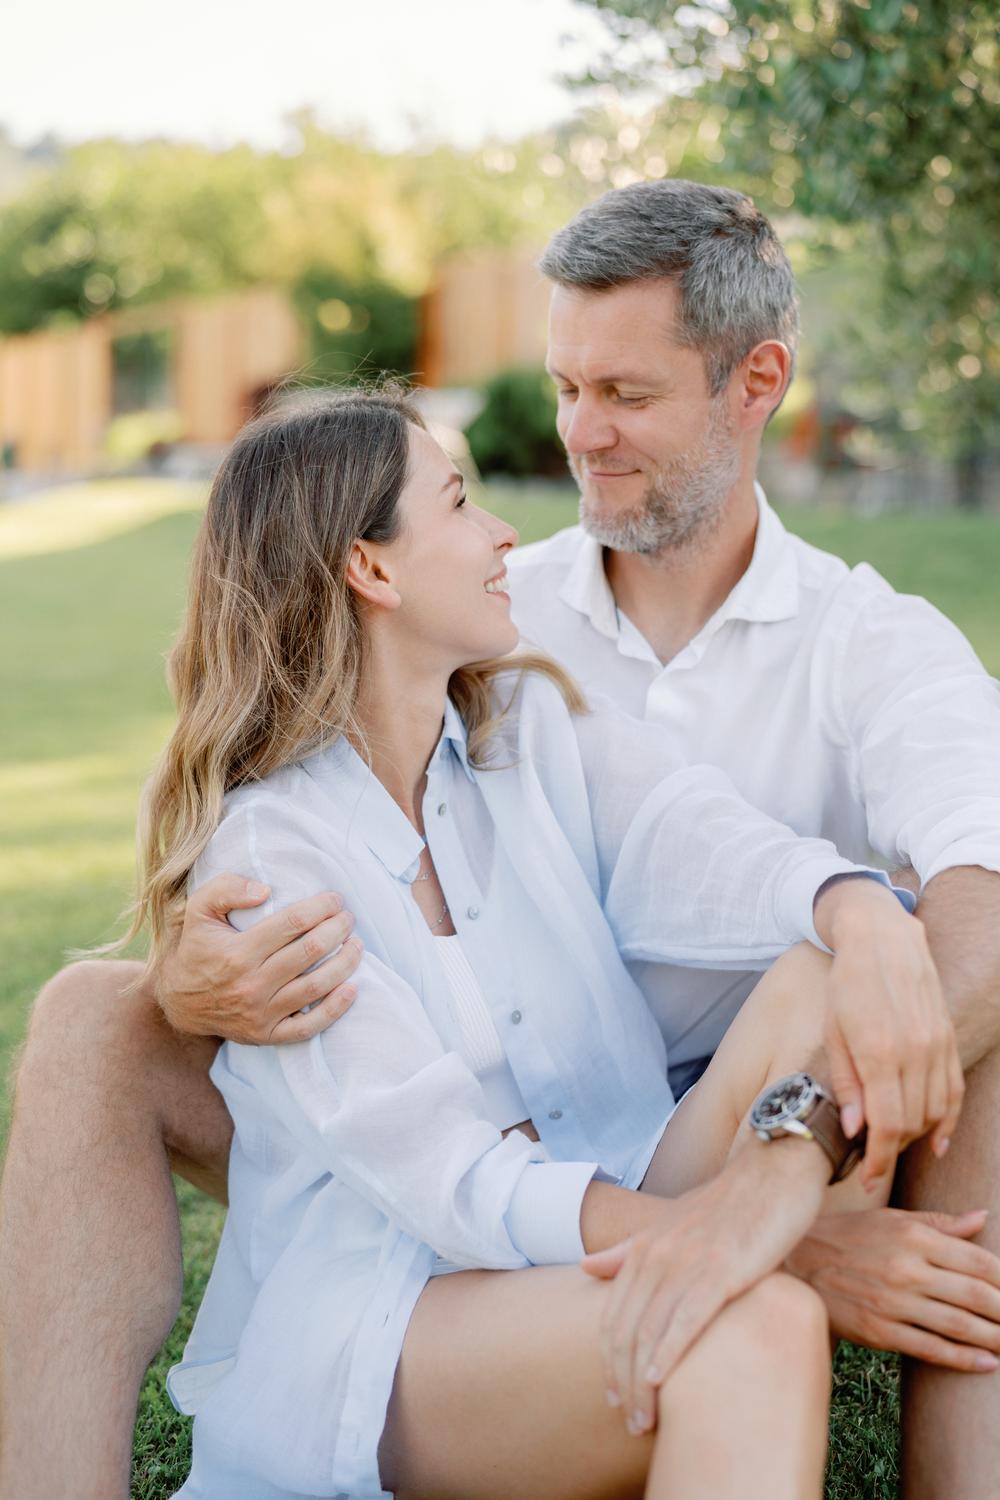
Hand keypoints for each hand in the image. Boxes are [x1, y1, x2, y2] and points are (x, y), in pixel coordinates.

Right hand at [153, 873, 361, 1044]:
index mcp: (238, 952)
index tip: (335, 899)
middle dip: (337, 929)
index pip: (292, 924)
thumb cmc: (197, 948)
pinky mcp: (267, 1035)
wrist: (179, 1001)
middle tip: (348, 918)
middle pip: (310, 952)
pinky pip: (308, 1027)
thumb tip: (265, 890)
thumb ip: (226, 889)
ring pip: (315, 987)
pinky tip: (352, 988)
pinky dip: (334, 1009)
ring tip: (357, 945)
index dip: (320, 908)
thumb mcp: (198, 910)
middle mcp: (251, 984)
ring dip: (344, 963)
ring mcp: (261, 1013)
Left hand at [581, 1142, 826, 1436]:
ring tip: (645, 1421)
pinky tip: (661, 1382)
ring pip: (651, 1332)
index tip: (614, 1399)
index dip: (608, 1363)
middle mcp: (657, 1254)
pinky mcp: (723, 1267)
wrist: (773, 1169)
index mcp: (644, 1248)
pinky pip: (688, 1317)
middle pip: (624, 1332)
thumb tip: (586, 1266)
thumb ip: (629, 1249)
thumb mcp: (671, 1225)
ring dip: (642, 1383)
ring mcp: (688, 1261)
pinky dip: (670, 1352)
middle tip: (630, 1422)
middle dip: (621, 1383)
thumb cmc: (728, 1205)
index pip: (612, 1318)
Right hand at [787, 1208, 999, 1372]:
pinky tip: (988, 1362)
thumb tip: (982, 1217)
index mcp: (913, 1235)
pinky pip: (931, 1349)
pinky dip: (964, 1359)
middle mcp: (907, 1267)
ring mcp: (893, 1302)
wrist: (796, 1262)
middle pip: (976, 1294)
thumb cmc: (849, 1235)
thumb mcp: (892, 1219)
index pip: (978, 1259)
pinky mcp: (880, 1331)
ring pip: (959, 1325)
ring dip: (995, 1337)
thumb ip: (940, 1222)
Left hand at [814, 877, 963, 1188]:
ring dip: (915, 1136)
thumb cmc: (847, 983)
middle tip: (871, 1158)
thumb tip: (857, 1131)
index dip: (878, 1159)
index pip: (887, 1125)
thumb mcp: (832, 1031)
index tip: (865, 1178)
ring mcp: (937, 1044)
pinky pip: (955, 1090)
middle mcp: (915, 1050)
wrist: (881, 936)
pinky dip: (948, 1120)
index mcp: (879, 1051)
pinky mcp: (949, 1038)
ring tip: (892, 1143)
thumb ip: (846, 1083)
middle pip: (912, 1124)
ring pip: (936, 1111)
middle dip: (891, 1149)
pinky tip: (937, 1140)